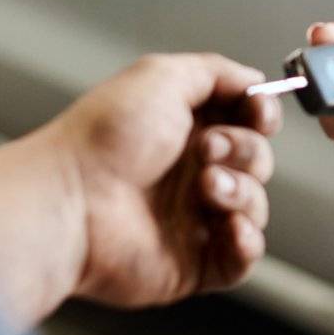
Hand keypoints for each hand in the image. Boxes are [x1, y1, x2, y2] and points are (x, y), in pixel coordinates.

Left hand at [46, 53, 280, 307]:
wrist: (72, 201)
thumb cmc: (104, 139)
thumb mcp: (161, 77)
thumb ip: (216, 72)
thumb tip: (255, 82)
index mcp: (185, 128)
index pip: (248, 121)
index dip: (261, 116)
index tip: (257, 114)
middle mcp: (191, 172)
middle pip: (257, 160)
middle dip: (244, 151)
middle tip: (207, 150)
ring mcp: (193, 218)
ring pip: (255, 206)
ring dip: (242, 192)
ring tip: (207, 188)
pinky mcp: (193, 262)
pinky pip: (242, 259)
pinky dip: (247, 243)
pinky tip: (230, 226)